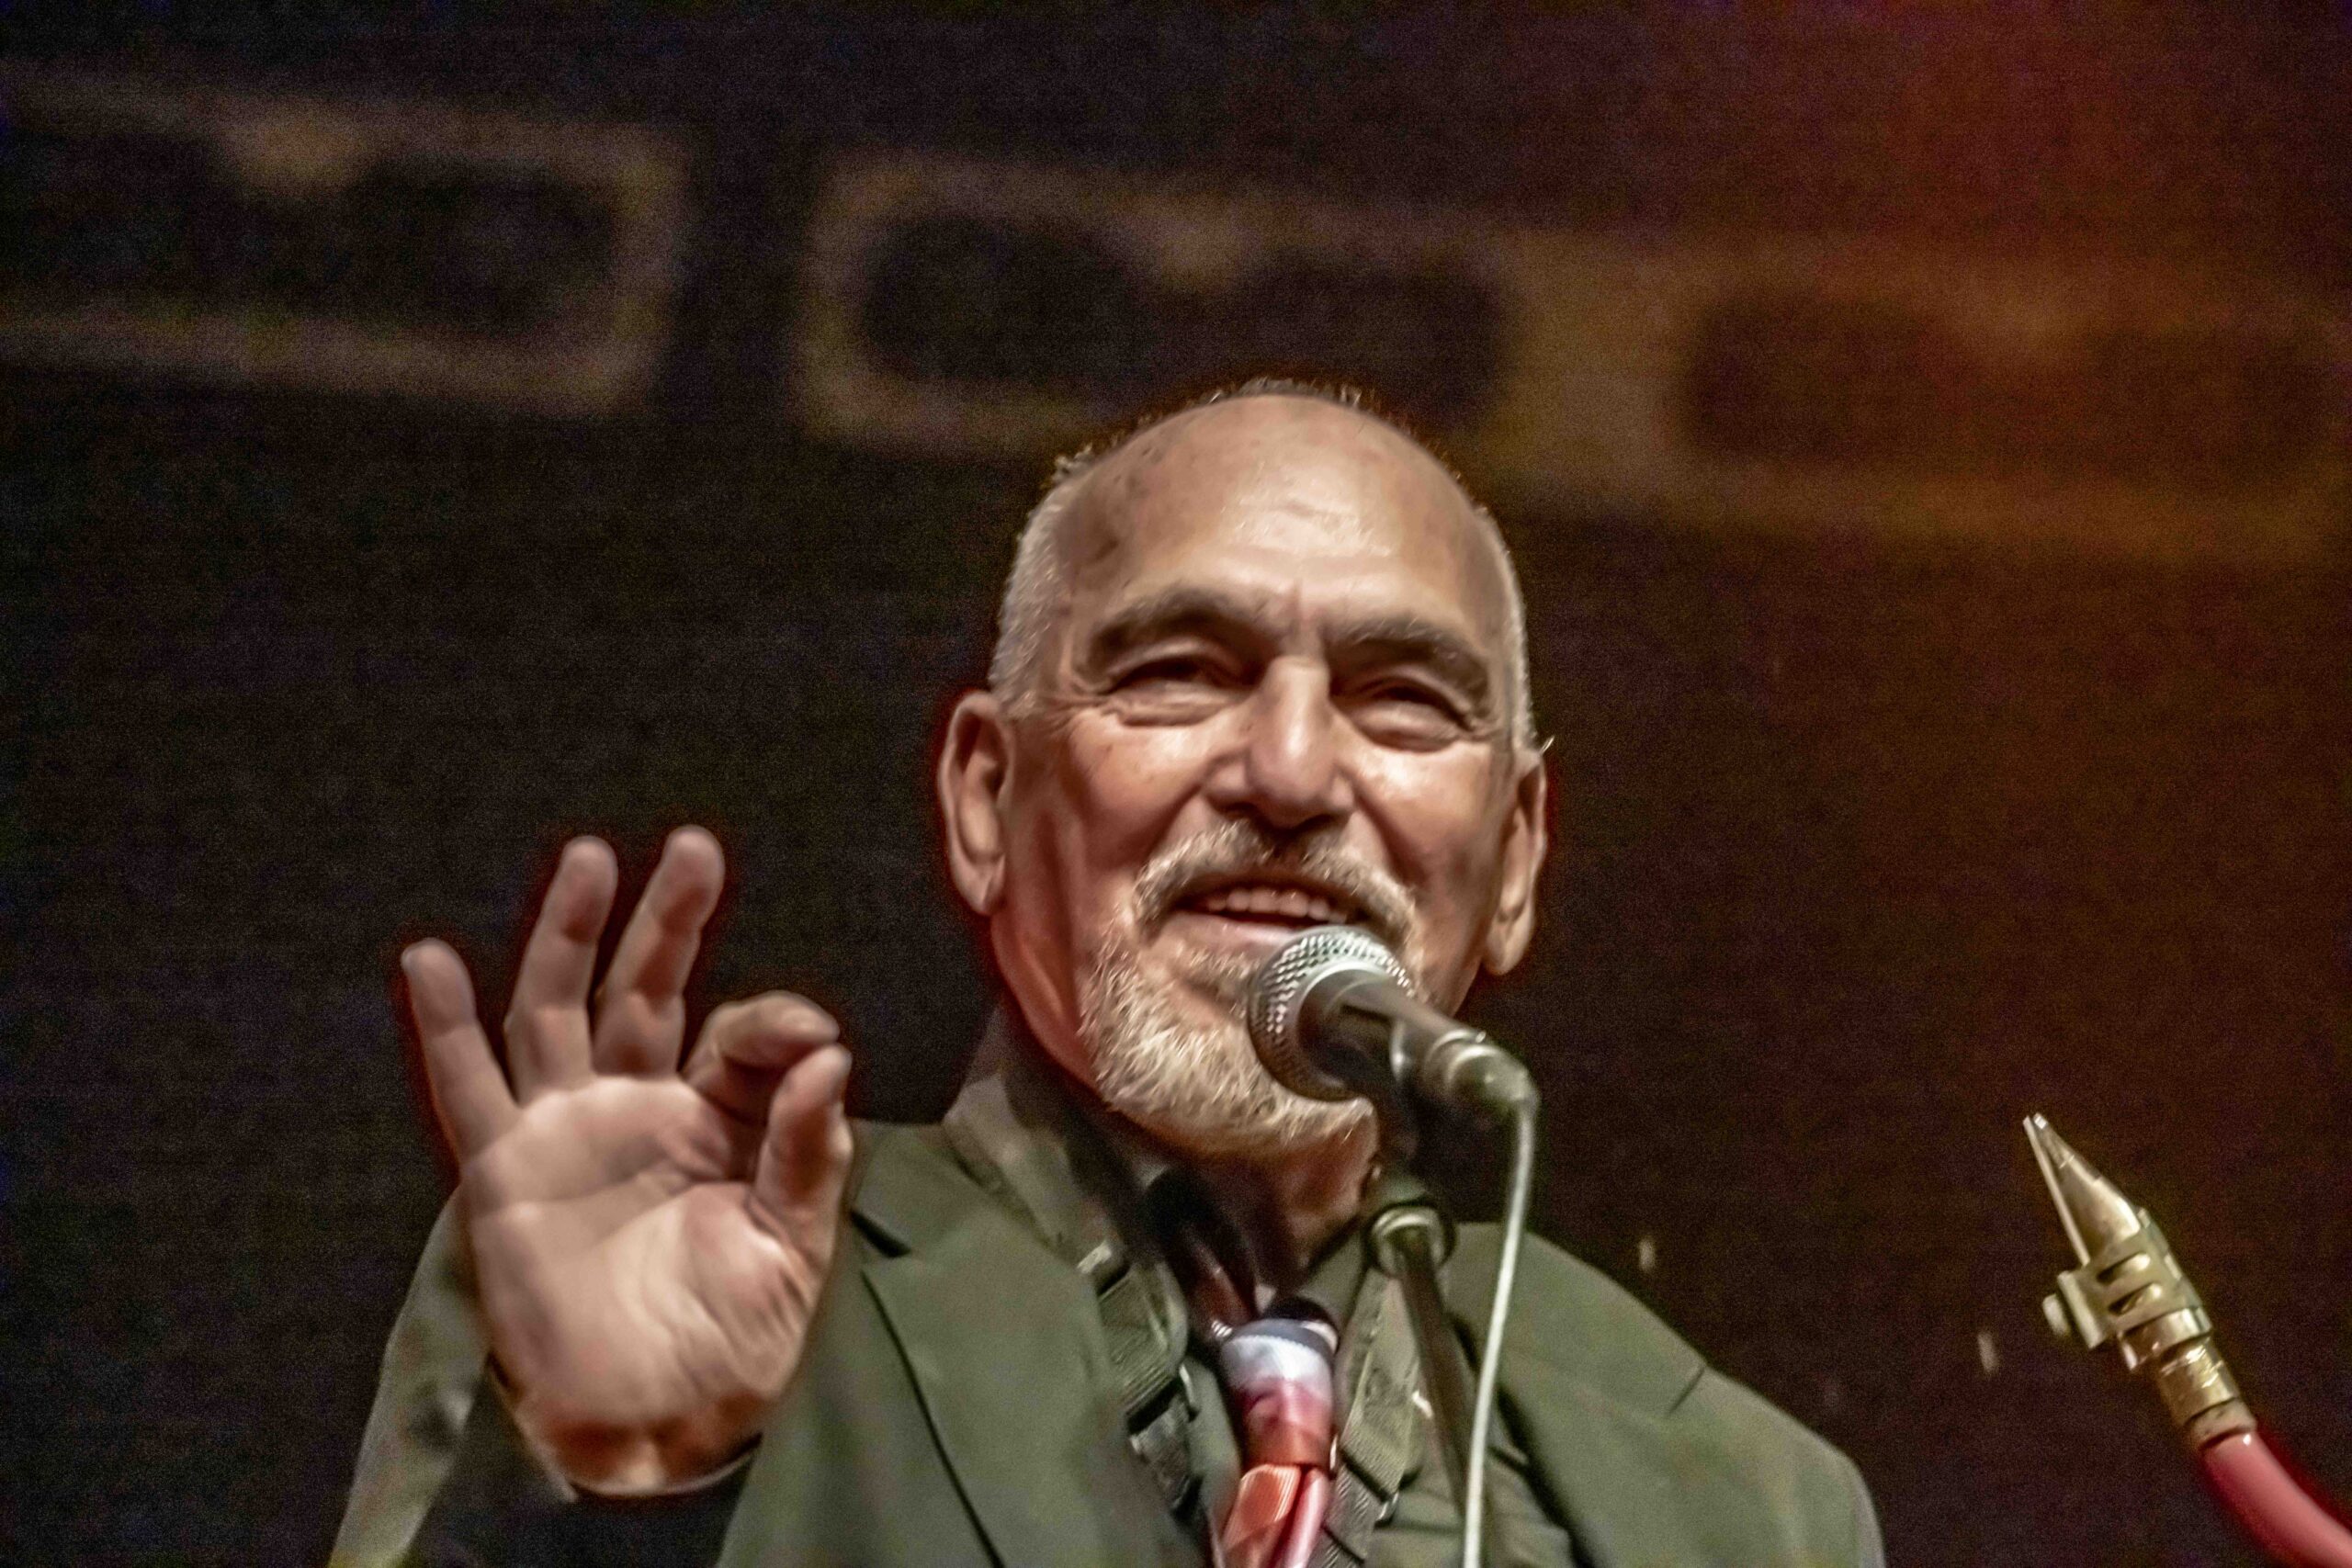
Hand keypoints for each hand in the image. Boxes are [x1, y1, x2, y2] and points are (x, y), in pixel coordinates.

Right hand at [400, 828, 853, 1492]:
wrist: (661, 1421)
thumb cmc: (739, 1334)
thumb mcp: (795, 1242)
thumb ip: (807, 1149)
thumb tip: (831, 1055)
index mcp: (721, 1118)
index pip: (743, 1036)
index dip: (775, 1021)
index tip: (810, 1035)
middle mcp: (642, 1104)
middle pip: (649, 989)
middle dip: (669, 920)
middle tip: (695, 848)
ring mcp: (569, 1128)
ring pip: (561, 1009)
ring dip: (570, 934)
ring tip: (589, 856)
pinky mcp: (505, 1167)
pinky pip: (468, 1085)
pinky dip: (445, 1024)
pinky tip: (430, 959)